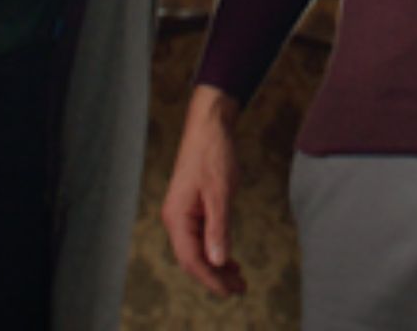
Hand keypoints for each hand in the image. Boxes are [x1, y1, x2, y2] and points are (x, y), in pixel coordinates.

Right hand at [160, 84, 247, 295]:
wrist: (209, 126)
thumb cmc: (213, 154)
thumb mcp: (220, 192)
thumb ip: (219, 228)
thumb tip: (218, 262)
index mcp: (177, 217)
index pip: (191, 259)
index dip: (211, 279)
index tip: (231, 291)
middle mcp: (175, 219)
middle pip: (192, 259)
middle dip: (215, 278)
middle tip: (241, 289)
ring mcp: (182, 214)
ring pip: (196, 250)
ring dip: (216, 267)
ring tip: (238, 279)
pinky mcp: (191, 208)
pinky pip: (200, 238)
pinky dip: (215, 251)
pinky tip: (228, 259)